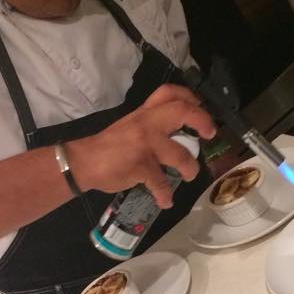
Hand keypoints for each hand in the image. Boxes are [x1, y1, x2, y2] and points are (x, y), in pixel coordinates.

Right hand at [66, 84, 215, 206]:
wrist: (84, 162)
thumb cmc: (108, 146)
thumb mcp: (130, 125)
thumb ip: (150, 125)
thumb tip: (176, 135)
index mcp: (144, 113)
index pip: (169, 93)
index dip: (190, 97)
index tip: (200, 108)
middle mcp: (147, 123)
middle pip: (181, 112)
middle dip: (202, 121)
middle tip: (209, 134)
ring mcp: (145, 144)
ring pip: (179, 154)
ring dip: (190, 168)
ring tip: (190, 175)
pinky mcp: (140, 166)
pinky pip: (160, 183)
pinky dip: (165, 195)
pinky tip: (166, 201)